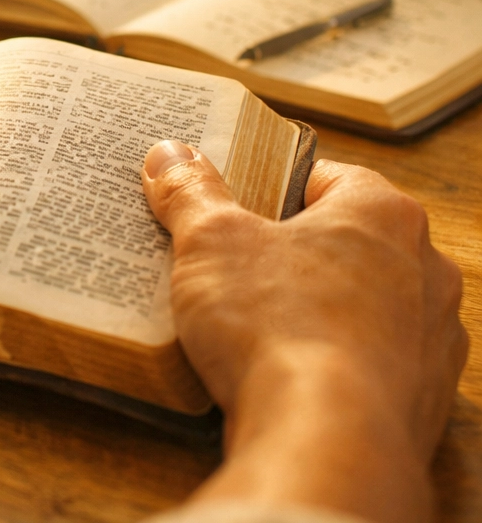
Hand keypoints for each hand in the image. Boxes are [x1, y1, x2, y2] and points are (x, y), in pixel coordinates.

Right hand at [142, 140, 467, 522]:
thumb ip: (190, 191)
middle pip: (343, 240)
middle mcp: (425, 269)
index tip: (234, 206)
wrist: (324, 444)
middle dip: (291, 250)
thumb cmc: (277, 325)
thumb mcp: (210, 240)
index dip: (271, 186)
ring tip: (253, 321)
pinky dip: (332, 360)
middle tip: (235, 261)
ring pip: (360, 303)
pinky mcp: (423, 399)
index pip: (324, 176)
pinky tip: (285, 371)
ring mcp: (431, 339)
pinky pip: (369, 361)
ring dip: (316, 307)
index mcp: (383, 213)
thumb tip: (169, 156)